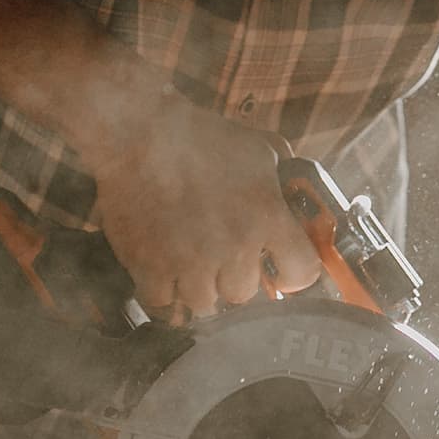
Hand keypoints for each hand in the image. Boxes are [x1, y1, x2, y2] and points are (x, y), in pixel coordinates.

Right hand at [78, 100, 324, 322]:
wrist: (136, 133)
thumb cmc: (199, 136)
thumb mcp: (259, 147)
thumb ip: (286, 175)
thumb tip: (300, 193)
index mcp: (267, 216)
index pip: (302, 271)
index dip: (293, 273)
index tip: (281, 270)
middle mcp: (233, 246)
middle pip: (244, 293)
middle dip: (234, 276)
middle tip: (221, 256)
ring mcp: (190, 262)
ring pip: (204, 304)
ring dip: (198, 287)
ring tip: (188, 262)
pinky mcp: (150, 268)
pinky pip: (164, 304)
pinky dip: (163, 294)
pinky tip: (161, 272)